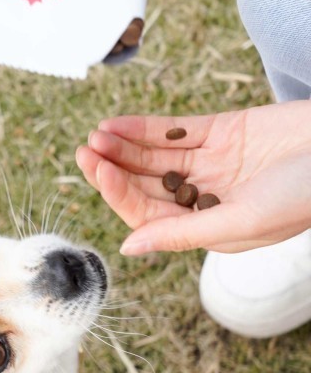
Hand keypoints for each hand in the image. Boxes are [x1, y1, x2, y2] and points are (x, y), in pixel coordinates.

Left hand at [75, 102, 310, 253]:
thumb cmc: (304, 196)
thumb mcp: (240, 221)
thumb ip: (181, 233)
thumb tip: (128, 248)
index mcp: (208, 228)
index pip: (149, 215)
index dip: (119, 194)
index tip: (97, 170)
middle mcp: (206, 197)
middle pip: (146, 185)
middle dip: (113, 170)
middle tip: (84, 152)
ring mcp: (214, 163)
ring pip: (156, 156)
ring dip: (124, 147)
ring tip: (96, 136)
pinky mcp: (225, 132)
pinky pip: (176, 131)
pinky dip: (146, 127)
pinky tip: (117, 124)